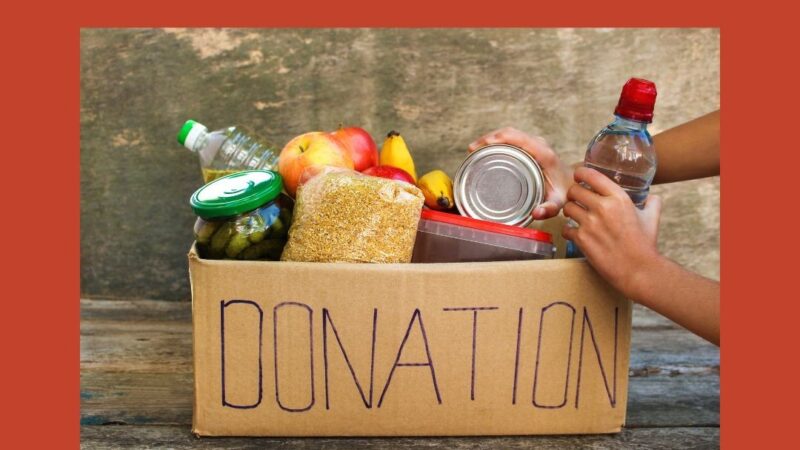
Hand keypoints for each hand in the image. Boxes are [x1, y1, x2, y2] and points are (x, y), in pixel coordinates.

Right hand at [468, 127, 573, 219]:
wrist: (573, 183)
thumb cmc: (563, 192)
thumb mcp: (558, 202)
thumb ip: (549, 209)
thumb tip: (536, 213)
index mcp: (543, 154)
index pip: (517, 138)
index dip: (496, 139)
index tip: (479, 147)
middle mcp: (539, 144)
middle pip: (510, 132)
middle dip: (488, 138)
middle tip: (471, 150)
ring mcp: (535, 143)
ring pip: (510, 133)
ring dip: (491, 137)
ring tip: (474, 149)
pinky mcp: (531, 145)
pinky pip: (512, 137)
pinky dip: (497, 140)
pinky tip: (486, 149)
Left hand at [562, 167, 663, 298]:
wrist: (638, 269)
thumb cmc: (645, 244)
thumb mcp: (652, 219)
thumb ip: (652, 204)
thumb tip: (653, 197)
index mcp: (619, 198)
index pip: (591, 175)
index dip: (581, 173)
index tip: (578, 176)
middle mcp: (602, 208)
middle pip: (574, 191)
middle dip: (573, 194)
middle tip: (575, 200)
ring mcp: (590, 224)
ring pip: (567, 208)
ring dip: (569, 212)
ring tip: (574, 216)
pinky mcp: (582, 239)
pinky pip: (565, 229)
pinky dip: (568, 231)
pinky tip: (574, 234)